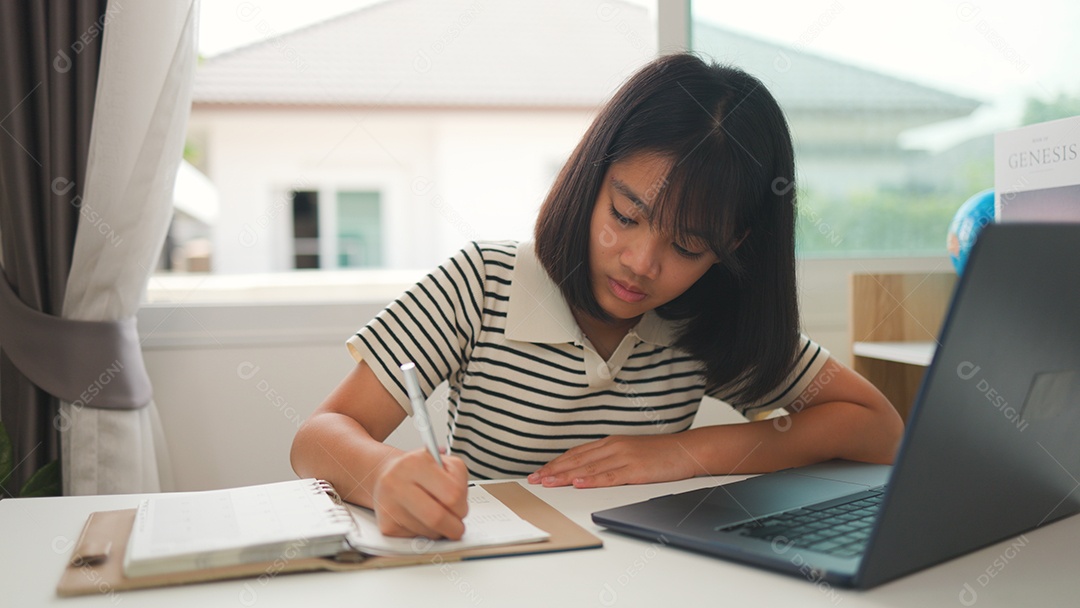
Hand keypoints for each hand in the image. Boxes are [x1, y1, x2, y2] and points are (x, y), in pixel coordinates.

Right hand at [372, 449, 469, 538]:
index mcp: (416, 463)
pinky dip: (425, 534)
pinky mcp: (386, 525)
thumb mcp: (443, 462)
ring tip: (435, 516)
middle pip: (437, 517)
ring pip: (428, 532)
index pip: (452, 494)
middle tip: (458, 526)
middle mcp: (397, 483)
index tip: (462, 508)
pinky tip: (420, 519)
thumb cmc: (420, 470)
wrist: (387, 474)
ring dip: (440, 530)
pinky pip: (416, 539)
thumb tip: (461, 510)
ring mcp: (389, 505)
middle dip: (454, 527)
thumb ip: (458, 481)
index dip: (462, 506)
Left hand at [527, 435, 697, 488]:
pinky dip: (591, 480)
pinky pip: (609, 476)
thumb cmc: (662, 453)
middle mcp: (614, 447)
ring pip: (588, 468)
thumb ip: (610, 458)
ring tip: (546, 482)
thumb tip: (588, 471)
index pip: (576, 453)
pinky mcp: (636, 470)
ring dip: (564, 476)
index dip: (556, 463)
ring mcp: (624, 457)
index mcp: (611, 442)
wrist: (689, 449)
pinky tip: (577, 484)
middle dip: (553, 470)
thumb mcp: (631, 451)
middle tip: (534, 479)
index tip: (540, 471)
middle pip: (577, 459)